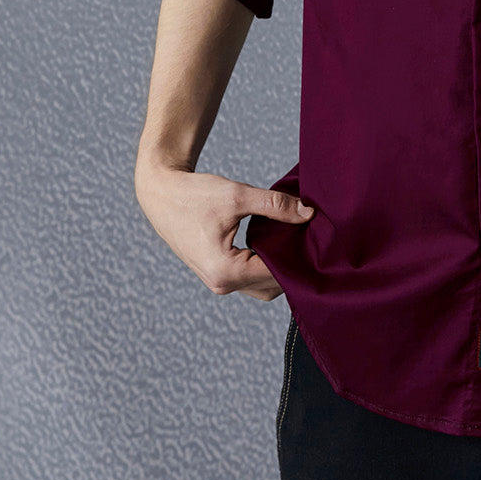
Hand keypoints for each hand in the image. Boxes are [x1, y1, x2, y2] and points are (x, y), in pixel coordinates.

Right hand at [135, 165, 313, 300]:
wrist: (162, 195)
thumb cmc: (194, 195)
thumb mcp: (238, 196)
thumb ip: (275, 206)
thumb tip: (309, 214)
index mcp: (225, 271)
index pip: (276, 273)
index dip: (299, 256)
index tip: (318, 238)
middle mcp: (221, 284)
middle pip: (272, 284)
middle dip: (293, 263)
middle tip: (312, 238)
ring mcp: (218, 282)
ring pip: (262, 284)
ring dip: (280, 266)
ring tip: (297, 239)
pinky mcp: (218, 274)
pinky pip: (251, 277)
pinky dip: (266, 264)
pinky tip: (279, 241)